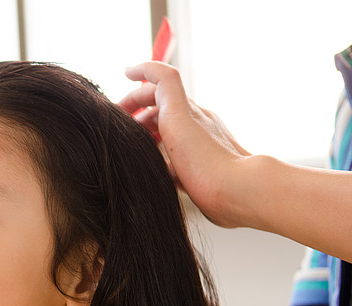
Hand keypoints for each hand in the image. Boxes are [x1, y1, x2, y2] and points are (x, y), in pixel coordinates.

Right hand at [119, 62, 250, 227]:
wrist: (238, 193)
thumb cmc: (206, 158)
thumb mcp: (178, 111)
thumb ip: (163, 83)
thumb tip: (138, 67)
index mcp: (188, 111)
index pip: (157, 90)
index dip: (134, 93)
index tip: (114, 105)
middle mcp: (196, 127)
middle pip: (162, 113)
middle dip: (137, 116)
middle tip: (118, 128)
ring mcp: (200, 151)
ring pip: (168, 138)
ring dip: (146, 138)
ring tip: (129, 148)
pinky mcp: (201, 175)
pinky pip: (175, 164)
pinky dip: (160, 162)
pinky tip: (151, 173)